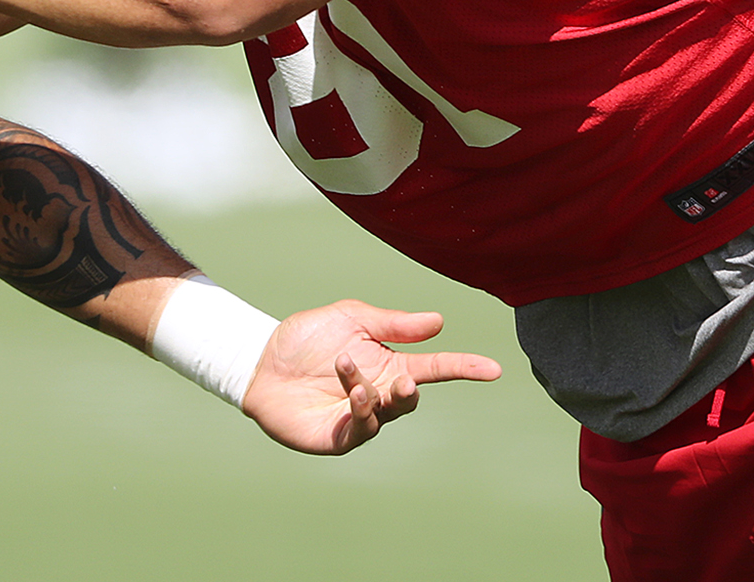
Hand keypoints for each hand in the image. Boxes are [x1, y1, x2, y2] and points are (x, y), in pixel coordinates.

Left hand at [239, 301, 501, 455]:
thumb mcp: (350, 318)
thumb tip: (439, 321)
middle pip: (411, 398)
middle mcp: (380, 393)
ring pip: (386, 415)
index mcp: (389, 364)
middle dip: (411, 391)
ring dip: (373, 395)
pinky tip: (352, 394)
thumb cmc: (305, 339)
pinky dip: (361, 413)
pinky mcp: (337, 436)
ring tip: (349, 373)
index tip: (493, 369)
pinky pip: (360, 431)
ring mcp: (360, 417)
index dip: (464, 367)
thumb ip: (393, 323)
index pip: (435, 367)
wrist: (260, 360)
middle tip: (404, 380)